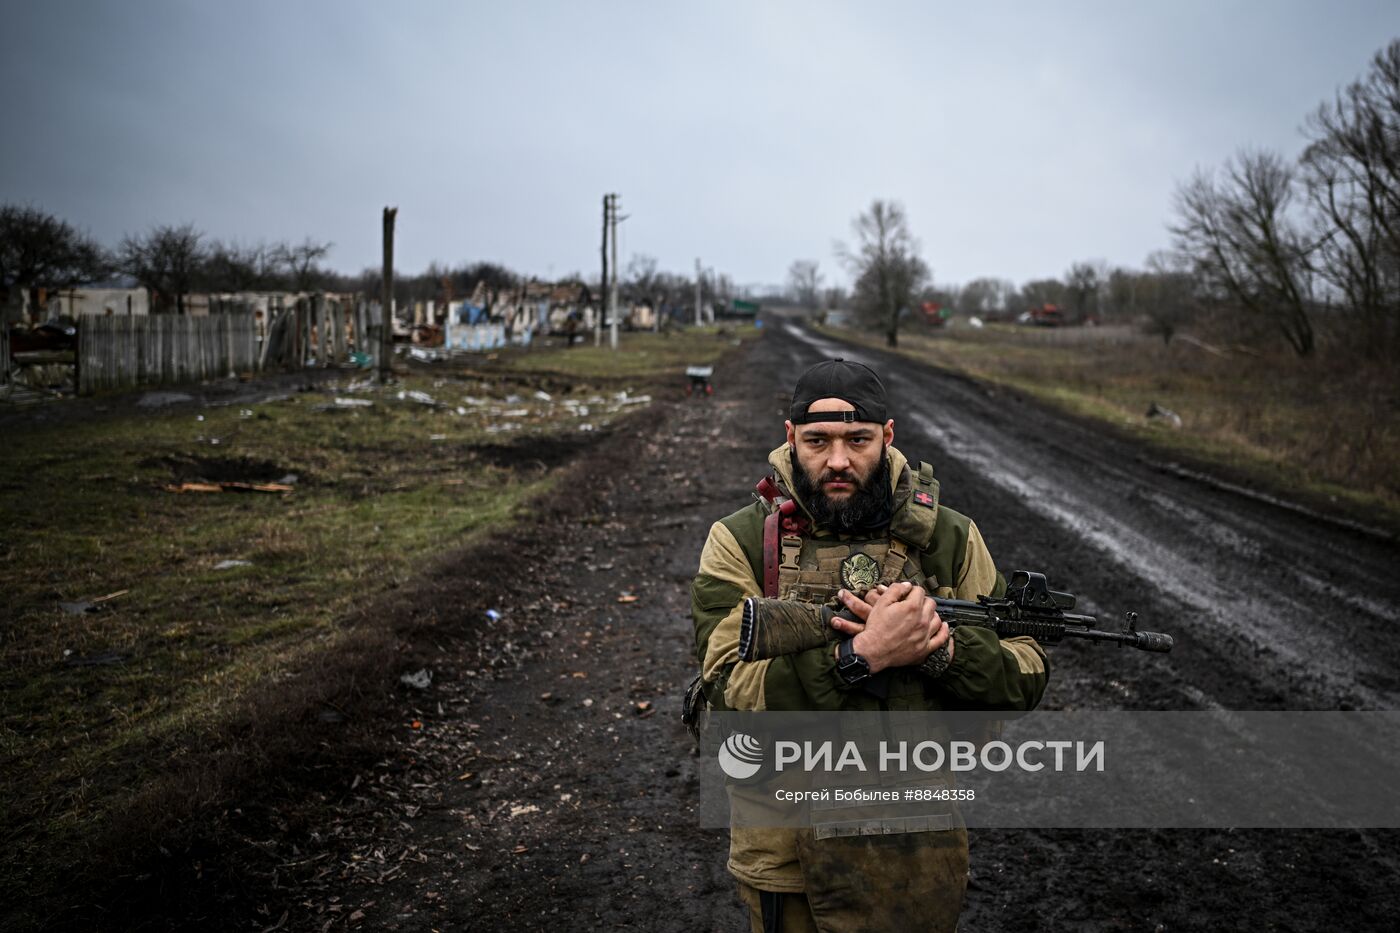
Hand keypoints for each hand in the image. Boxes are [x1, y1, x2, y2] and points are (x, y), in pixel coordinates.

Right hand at [833, 584, 952, 670]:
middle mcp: (922, 620)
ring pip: (937, 619)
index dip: (912, 590)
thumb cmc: (876, 627)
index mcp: (912, 607)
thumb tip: (907, 585)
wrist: (873, 651)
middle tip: (914, 604)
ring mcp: (925, 635)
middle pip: (930, 604)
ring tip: (924, 614)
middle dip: (923, 601)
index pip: (919, 591)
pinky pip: (941, 638)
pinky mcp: (925, 648)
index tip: (907, 594)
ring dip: (931, 614)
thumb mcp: (881, 603)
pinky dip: (943, 631)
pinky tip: (942, 626)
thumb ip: (896, 590)